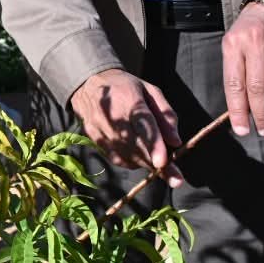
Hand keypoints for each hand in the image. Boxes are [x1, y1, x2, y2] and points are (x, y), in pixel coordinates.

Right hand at [69, 69, 183, 185]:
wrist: (87, 84)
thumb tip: (176, 142)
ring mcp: (101, 130)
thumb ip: (166, 115)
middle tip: (176, 178)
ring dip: (147, 162)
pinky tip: (138, 155)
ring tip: (157, 159)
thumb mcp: (150, 91)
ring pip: (128, 156)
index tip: (162, 163)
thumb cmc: (125, 86)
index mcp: (130, 99)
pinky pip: (118, 159)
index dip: (153, 144)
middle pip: (138, 147)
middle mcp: (114, 117)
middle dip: (157, 163)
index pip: (143, 125)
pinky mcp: (95, 140)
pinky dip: (132, 162)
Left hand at [221, 2, 263, 138]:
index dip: (238, 111)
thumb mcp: (235, 45)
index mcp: (233, 44)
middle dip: (261, 115)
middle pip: (257, 87)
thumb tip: (241, 110)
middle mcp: (254, 42)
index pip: (234, 84)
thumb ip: (237, 72)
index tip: (242, 130)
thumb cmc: (251, 31)